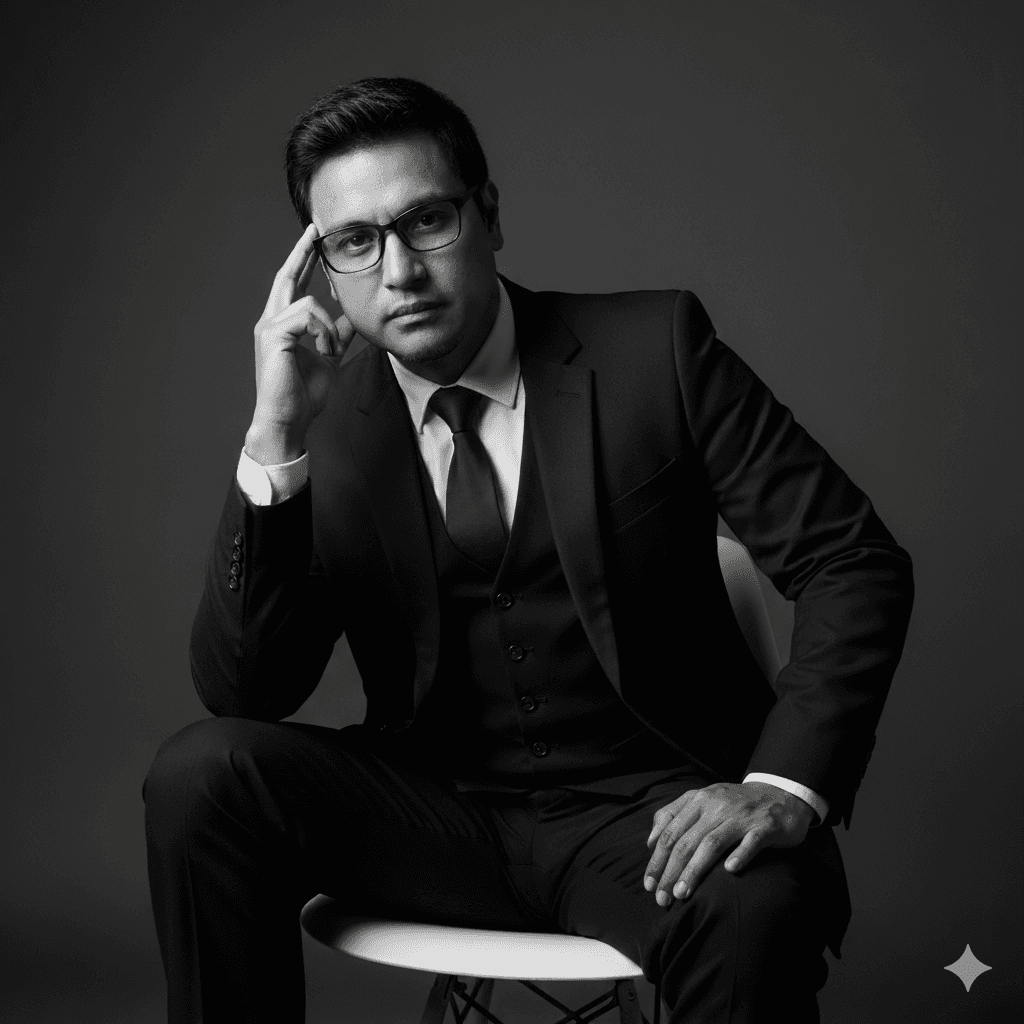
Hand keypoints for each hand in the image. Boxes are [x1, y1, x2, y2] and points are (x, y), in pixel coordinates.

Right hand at [246, 223, 356, 463]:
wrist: (288, 420)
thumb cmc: (303, 396)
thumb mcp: (329, 358)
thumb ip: (337, 336)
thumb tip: (350, 319)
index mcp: (283, 325)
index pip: (292, 284)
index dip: (302, 261)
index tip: (314, 240)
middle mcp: (270, 321)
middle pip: (286, 277)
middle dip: (301, 253)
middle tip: (315, 230)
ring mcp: (268, 326)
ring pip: (308, 302)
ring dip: (329, 328)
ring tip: (330, 351)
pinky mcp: (272, 335)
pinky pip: (307, 316)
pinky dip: (323, 333)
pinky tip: (324, 351)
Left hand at [643, 781, 813, 906]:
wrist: (779, 793)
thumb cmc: (735, 804)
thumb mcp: (702, 801)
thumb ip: (674, 815)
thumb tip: (651, 841)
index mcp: (698, 800)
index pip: (670, 832)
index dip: (657, 859)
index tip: (648, 884)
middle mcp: (716, 806)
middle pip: (687, 841)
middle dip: (670, 871)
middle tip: (662, 897)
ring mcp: (741, 816)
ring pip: (712, 843)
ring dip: (695, 870)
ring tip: (682, 893)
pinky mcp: (766, 826)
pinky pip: (752, 841)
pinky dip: (740, 855)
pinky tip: (730, 870)